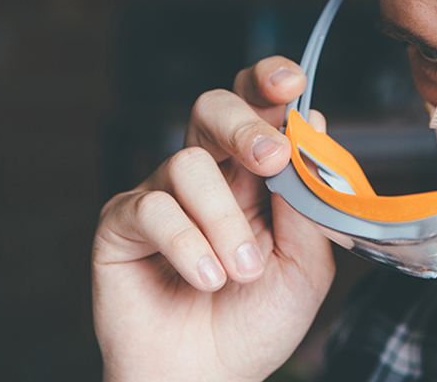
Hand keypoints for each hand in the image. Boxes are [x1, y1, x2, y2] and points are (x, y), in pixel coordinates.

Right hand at [92, 57, 333, 381]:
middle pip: (211, 108)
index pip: (258, 110)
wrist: (207, 379)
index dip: (269, 84)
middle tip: (270, 159)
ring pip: (188, 164)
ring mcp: (161, 195)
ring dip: (224, 222)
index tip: (291, 85)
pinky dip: (187, 245)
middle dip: (244, 124)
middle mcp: (206, 176)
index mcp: (253, 177)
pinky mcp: (122, 223)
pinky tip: (205, 280)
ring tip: (241, 273)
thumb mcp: (305, 265)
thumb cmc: (255, 322)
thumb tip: (314, 130)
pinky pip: (154, 209)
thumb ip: (308, 202)